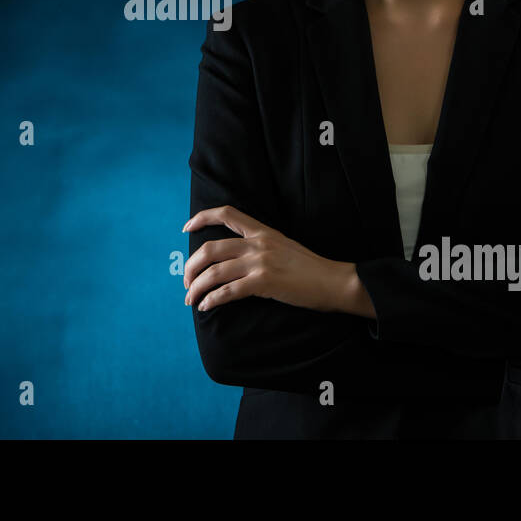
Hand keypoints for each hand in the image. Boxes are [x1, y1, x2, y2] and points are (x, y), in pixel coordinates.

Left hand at [182, 205, 348, 312]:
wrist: (334, 281)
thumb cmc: (311, 268)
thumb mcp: (283, 246)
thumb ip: (261, 246)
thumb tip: (237, 257)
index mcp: (262, 231)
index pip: (226, 213)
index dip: (201, 218)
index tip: (186, 228)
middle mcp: (258, 243)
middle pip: (210, 249)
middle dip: (191, 266)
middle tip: (186, 281)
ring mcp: (260, 263)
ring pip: (215, 272)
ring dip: (197, 287)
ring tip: (190, 299)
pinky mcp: (264, 283)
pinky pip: (228, 291)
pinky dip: (212, 299)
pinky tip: (206, 306)